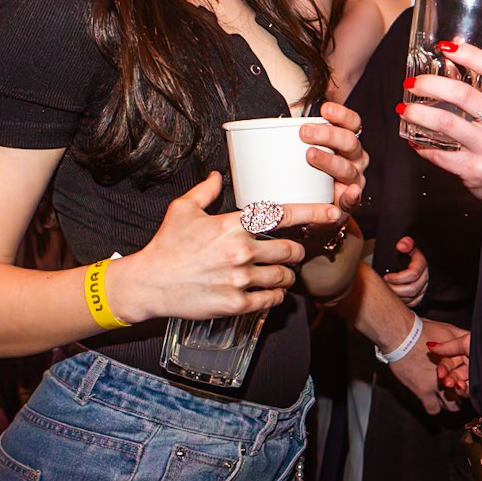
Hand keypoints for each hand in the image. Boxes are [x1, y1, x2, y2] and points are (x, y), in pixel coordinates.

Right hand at [109, 171, 334, 323]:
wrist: (149, 283)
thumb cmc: (166, 245)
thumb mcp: (183, 210)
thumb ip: (205, 191)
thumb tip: (217, 176)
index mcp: (233, 225)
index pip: (282, 215)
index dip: (312, 213)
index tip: (333, 212)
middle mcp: (240, 251)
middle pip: (290, 250)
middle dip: (296, 251)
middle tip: (292, 252)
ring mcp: (239, 280)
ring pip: (283, 277)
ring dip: (287, 275)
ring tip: (280, 273)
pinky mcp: (235, 304)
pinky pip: (270, 300)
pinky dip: (276, 296)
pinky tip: (270, 292)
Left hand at [300, 100, 366, 219]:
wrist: (314, 204)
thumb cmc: (308, 170)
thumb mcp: (304, 149)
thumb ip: (297, 135)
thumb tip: (266, 119)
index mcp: (347, 142)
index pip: (352, 123)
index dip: (341, 114)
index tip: (325, 109)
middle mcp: (355, 158)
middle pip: (349, 142)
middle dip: (328, 135)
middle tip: (304, 132)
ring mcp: (353, 180)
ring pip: (347, 168)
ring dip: (329, 161)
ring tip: (311, 155)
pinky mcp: (348, 203)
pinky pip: (353, 200)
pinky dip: (352, 196)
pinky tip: (349, 191)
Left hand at [383, 237, 428, 307]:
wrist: (413, 260)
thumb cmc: (408, 253)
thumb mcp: (408, 245)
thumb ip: (405, 243)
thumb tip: (400, 246)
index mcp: (422, 264)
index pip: (413, 274)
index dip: (397, 278)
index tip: (386, 276)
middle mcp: (426, 277)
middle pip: (412, 289)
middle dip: (395, 289)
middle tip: (384, 285)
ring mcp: (425, 288)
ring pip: (412, 298)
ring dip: (397, 296)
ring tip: (386, 290)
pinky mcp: (421, 296)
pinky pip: (412, 303)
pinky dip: (402, 301)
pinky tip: (393, 296)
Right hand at [389, 318, 466, 413]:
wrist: (401, 335)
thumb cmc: (422, 330)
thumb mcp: (448, 329)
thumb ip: (461, 337)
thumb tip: (473, 339)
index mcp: (459, 360)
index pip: (471, 377)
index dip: (467, 380)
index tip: (462, 380)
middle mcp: (451, 375)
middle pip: (463, 393)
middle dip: (460, 392)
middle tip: (455, 389)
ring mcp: (438, 385)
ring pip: (451, 405)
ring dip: (448, 402)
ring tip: (444, 396)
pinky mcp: (423, 392)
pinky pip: (433, 409)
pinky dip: (433, 407)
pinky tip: (431, 400)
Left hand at [399, 42, 481, 219]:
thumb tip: (448, 61)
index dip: (470, 54)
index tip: (446, 47)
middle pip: (463, 95)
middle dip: (430, 85)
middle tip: (412, 83)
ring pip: (446, 123)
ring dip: (418, 114)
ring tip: (403, 109)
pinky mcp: (474, 170)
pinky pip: (440, 155)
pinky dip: (422, 145)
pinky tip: (413, 138)